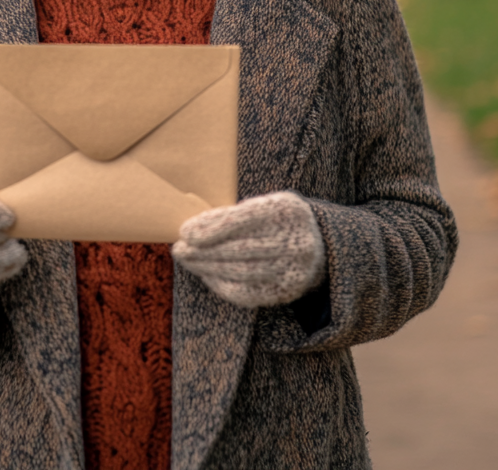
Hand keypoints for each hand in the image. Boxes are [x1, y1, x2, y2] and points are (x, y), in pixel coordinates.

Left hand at [172, 191, 325, 308]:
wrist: (318, 244)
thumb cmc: (276, 220)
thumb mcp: (263, 205)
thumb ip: (234, 214)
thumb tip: (193, 229)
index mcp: (286, 210)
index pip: (243, 219)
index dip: (211, 227)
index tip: (185, 232)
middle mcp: (296, 240)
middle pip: (240, 248)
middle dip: (203, 250)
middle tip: (179, 250)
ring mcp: (295, 269)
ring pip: (241, 272)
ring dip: (207, 268)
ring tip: (187, 262)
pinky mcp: (288, 291)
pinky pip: (248, 293)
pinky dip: (222, 285)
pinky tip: (206, 276)